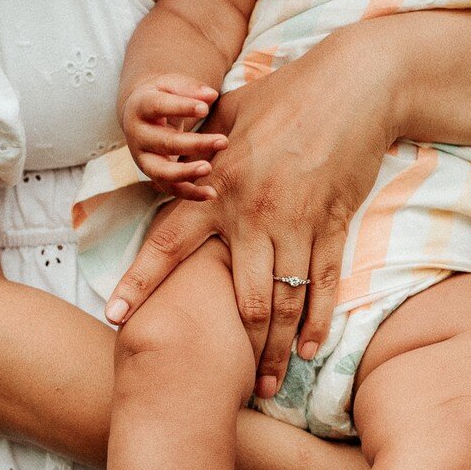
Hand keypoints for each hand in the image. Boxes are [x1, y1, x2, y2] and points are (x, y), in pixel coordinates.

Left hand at [104, 35, 395, 396]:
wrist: (353, 84)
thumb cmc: (286, 93)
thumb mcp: (227, 110)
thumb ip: (196, 137)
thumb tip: (166, 142)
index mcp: (216, 186)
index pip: (167, 244)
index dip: (139, 284)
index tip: (117, 319)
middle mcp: (251, 213)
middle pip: (236, 299)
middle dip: (234, 349)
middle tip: (228, 385)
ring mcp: (296, 222)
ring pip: (281, 303)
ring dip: (275, 350)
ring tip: (270, 385)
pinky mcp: (333, 224)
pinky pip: (323, 285)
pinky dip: (316, 322)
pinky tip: (308, 350)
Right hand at [120, 74, 229, 201]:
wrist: (139, 114)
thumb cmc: (162, 95)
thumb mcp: (171, 85)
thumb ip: (190, 89)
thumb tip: (211, 96)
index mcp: (140, 107)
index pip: (158, 107)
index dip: (181, 107)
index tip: (205, 109)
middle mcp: (137, 135)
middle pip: (165, 143)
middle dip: (195, 144)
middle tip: (223, 141)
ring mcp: (142, 158)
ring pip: (162, 172)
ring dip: (186, 173)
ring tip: (209, 168)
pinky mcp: (153, 174)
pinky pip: (170, 188)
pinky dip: (190, 194)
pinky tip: (211, 194)